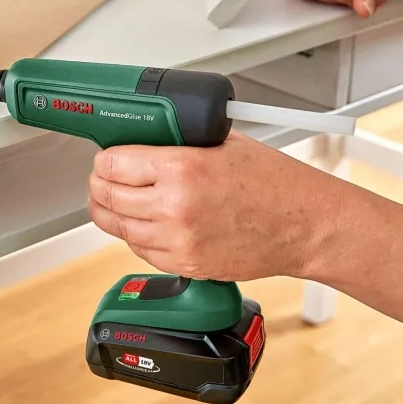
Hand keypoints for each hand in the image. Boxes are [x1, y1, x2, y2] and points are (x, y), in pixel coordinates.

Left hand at [87, 134, 341, 281]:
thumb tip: (145, 139)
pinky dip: (133, 235)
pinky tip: (141, 222)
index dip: (104, 160)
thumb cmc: (273, 183)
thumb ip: (179, 141)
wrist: (304, 225)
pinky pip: (139, 250)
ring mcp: (177, 240)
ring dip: (109, 212)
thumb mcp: (222, 143)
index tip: (104, 159)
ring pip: (117, 227)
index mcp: (181, 168)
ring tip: (112, 201)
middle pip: (108, 196)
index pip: (113, 164)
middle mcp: (174, 206)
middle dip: (98, 185)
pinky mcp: (185, 264)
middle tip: (100, 179)